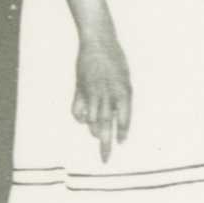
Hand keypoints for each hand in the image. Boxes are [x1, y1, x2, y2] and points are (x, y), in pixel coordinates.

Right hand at [71, 34, 131, 159]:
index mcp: (124, 91)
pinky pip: (78, 110)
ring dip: (94, 131)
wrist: (99, 43)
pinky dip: (81, 118)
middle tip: (105, 159)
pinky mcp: (81, 88)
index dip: (122, 132)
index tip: (121, 143)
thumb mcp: (125, 79)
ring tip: (97, 137)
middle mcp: (109, 94)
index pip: (124, 118)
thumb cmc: (115, 61)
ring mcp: (93, 92)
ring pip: (93, 120)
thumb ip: (121, 99)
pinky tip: (84, 120)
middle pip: (107, 124)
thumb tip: (115, 118)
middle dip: (106, 144)